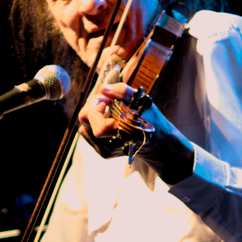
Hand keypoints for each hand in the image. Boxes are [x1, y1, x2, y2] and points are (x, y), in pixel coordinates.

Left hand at [78, 82, 194, 184]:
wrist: (157, 142)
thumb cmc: (150, 118)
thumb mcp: (141, 100)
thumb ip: (122, 91)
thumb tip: (103, 89)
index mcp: (120, 130)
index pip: (92, 116)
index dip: (96, 105)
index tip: (107, 100)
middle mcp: (110, 144)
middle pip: (84, 120)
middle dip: (93, 106)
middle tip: (107, 102)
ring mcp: (105, 150)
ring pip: (84, 126)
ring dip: (94, 115)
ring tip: (110, 111)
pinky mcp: (103, 152)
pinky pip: (89, 134)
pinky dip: (95, 124)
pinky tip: (109, 121)